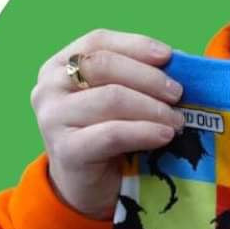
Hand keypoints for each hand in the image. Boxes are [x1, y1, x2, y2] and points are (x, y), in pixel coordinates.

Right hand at [31, 29, 183, 218]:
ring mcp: (53, 118)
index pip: (98, 41)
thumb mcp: (118, 101)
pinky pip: (113, 133)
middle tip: (178, 94)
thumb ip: (135, 78)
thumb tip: (179, 62)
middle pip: (104, 66)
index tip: (168, 56)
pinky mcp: (66, 150)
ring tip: (177, 120)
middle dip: (148, 78)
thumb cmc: (107, 137)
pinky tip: (165, 135)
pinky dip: (145, 131)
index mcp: (60, 66)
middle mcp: (49, 88)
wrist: (85, 187)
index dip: (135, 45)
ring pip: (111, 98)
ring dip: (152, 108)